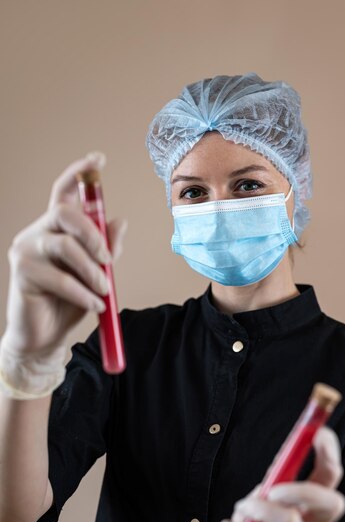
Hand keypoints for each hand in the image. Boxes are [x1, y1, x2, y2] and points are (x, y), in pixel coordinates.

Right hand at [2, 152, 126, 358]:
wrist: (45, 336)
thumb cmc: (70, 302)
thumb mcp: (97, 274)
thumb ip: (107, 249)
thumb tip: (120, 221)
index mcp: (57, 228)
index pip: (64, 192)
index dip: (79, 173)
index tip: (99, 159)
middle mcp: (38, 232)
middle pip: (65, 213)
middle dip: (93, 234)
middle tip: (109, 260)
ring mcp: (26, 250)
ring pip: (65, 247)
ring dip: (92, 271)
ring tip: (104, 291)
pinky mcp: (21, 272)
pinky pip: (60, 277)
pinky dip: (83, 293)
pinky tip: (94, 305)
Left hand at [217, 427, 344, 521]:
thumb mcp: (274, 497)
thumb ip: (281, 473)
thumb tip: (292, 442)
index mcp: (314, 508)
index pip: (332, 477)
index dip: (329, 452)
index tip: (318, 433)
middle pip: (329, 504)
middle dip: (302, 489)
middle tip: (273, 489)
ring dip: (259, 507)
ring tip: (243, 509)